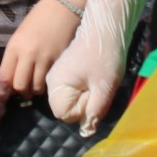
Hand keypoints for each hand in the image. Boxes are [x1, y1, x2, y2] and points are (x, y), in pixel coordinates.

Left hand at [0, 0, 81, 95]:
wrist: (64, 6)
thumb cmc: (40, 17)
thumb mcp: (21, 34)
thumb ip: (17, 54)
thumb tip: (14, 75)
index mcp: (14, 46)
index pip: (5, 76)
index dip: (7, 84)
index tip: (12, 84)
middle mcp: (27, 54)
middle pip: (19, 85)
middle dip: (22, 90)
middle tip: (26, 88)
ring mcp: (44, 58)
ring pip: (36, 87)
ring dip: (36, 89)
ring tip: (38, 85)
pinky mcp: (59, 60)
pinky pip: (50, 80)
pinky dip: (48, 82)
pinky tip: (48, 77)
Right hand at [47, 0, 150, 135]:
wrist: (106, 26)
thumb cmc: (104, 56)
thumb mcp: (104, 87)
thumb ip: (95, 111)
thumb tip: (87, 130)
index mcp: (56, 84)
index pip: (66, 115)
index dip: (83, 110)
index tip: (94, 92)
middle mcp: (50, 80)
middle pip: (67, 108)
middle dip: (84, 103)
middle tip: (96, 84)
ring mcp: (56, 74)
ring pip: (71, 99)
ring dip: (86, 95)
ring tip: (96, 78)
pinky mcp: (64, 70)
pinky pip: (73, 89)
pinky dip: (85, 86)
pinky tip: (93, 74)